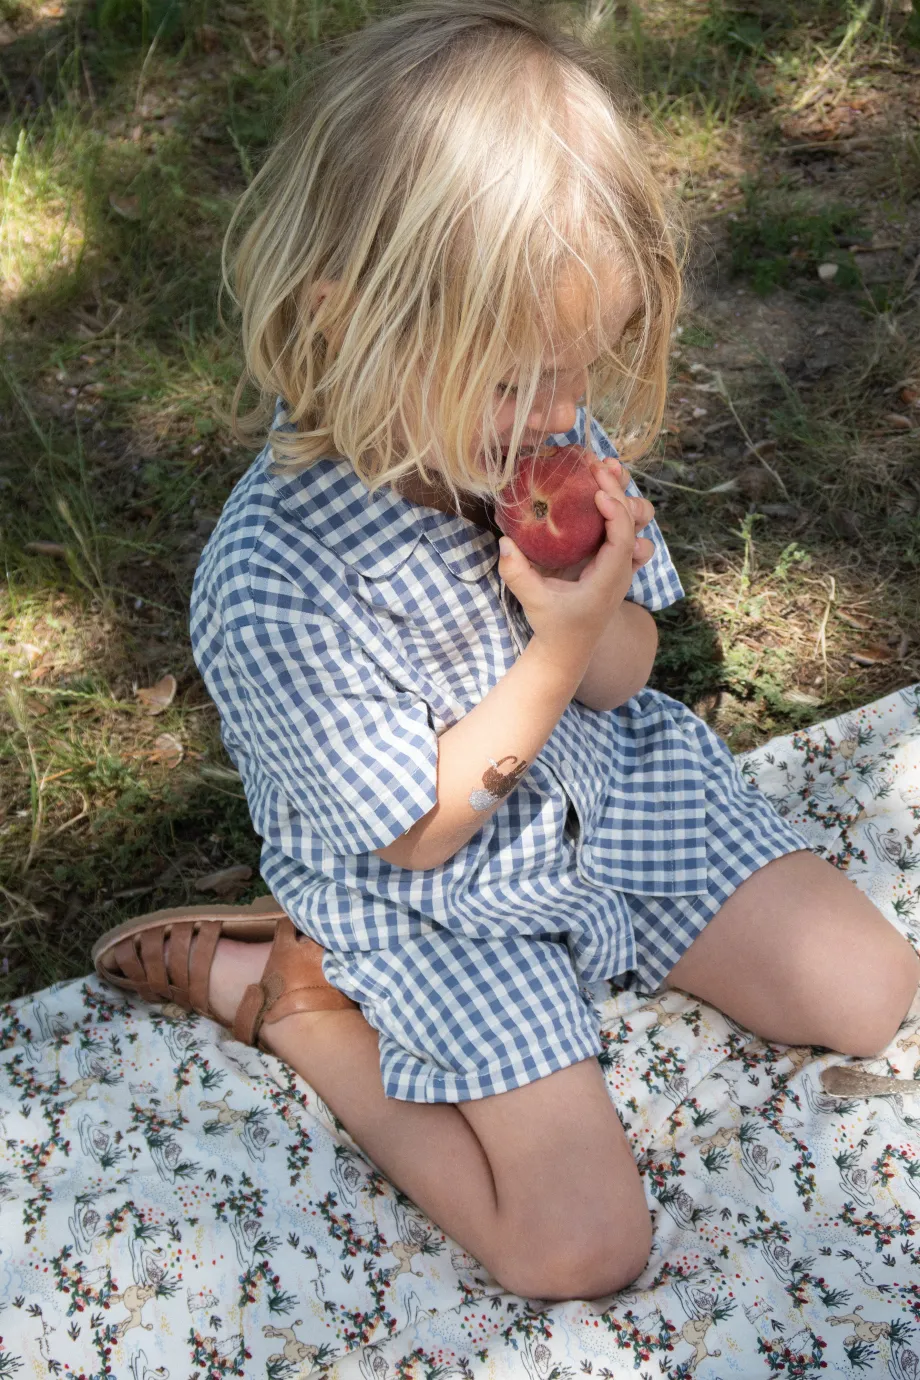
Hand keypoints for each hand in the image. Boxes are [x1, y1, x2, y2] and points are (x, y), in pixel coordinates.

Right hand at [497, 465, 641, 665]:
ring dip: (621, 495)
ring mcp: (620, 564)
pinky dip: (614, 506)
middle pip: (634, 523)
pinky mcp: (613, 560)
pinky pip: (621, 528)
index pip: (622, 538)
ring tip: (604, 471)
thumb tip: (505, 542)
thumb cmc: (554, 627)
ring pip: (634, 523)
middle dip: (619, 491)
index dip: (615, 511)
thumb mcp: (533, 602)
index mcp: (608, 580)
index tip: (596, 491)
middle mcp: (621, 570)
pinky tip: (598, 489)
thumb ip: (517, 574)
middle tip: (599, 466)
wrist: (568, 649)